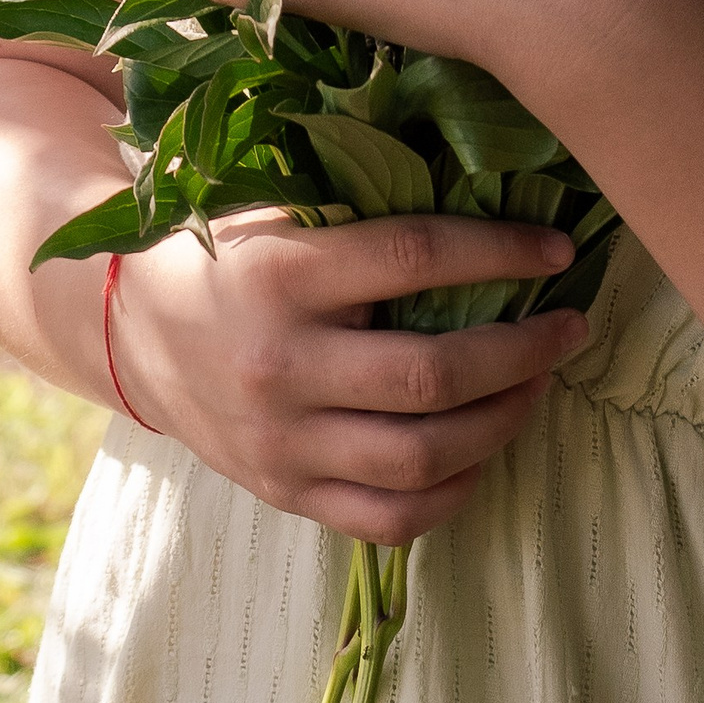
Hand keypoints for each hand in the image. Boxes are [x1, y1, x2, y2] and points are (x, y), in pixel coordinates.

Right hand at [108, 206, 587, 542]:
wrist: (133, 330)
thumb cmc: (228, 250)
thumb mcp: (278, 208)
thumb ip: (363, 205)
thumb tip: (489, 184)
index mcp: (280, 275)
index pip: (415, 258)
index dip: (502, 251)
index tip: (559, 249)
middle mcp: (281, 366)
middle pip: (432, 374)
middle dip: (523, 351)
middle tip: (570, 327)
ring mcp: (282, 443)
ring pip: (422, 456)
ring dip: (504, 421)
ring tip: (538, 384)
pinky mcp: (286, 494)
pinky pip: (390, 518)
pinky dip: (454, 492)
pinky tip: (484, 450)